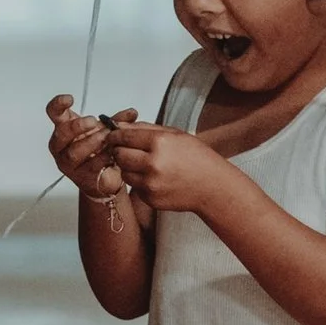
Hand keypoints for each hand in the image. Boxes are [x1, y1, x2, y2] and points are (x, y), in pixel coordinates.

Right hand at [46, 95, 137, 197]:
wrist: (105, 176)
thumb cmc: (99, 149)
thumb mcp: (107, 130)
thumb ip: (118, 121)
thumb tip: (132, 112)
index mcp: (64, 128)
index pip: (54, 113)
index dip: (58, 104)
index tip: (70, 99)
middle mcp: (61, 146)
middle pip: (61, 134)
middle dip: (77, 126)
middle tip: (93, 121)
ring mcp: (68, 163)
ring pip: (73, 153)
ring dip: (92, 142)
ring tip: (106, 137)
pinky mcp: (79, 177)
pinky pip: (89, 166)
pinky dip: (102, 158)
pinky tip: (111, 153)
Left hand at [109, 122, 245, 215]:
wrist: (212, 187)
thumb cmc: (197, 158)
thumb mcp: (174, 134)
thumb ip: (145, 128)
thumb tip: (120, 126)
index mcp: (159, 142)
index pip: (124, 137)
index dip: (115, 135)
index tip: (112, 135)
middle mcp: (153, 163)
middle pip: (119, 155)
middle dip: (119, 150)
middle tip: (126, 149)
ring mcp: (151, 183)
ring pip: (124, 172)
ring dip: (128, 167)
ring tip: (144, 164)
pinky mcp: (150, 198)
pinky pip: (134, 186)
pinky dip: (139, 181)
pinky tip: (154, 177)